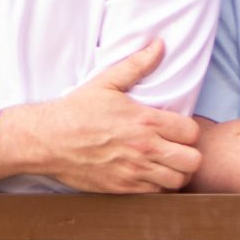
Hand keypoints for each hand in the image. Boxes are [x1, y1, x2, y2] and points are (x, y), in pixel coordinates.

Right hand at [0, 40, 201, 192]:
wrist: (47, 140)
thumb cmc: (76, 111)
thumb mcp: (106, 82)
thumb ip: (137, 65)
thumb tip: (160, 45)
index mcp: (145, 121)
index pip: (192, 132)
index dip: (188, 131)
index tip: (176, 129)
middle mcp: (145, 149)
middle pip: (193, 161)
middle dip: (188, 154)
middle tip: (175, 148)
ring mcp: (134, 171)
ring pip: (178, 181)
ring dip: (174, 172)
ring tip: (164, 163)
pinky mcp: (123, 188)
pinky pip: (157, 194)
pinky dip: (157, 186)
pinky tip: (147, 174)